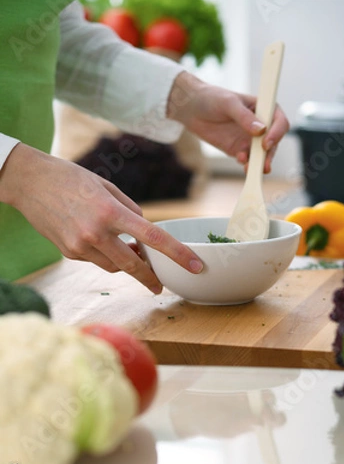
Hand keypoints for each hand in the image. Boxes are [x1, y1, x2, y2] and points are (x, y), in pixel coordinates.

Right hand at [0, 144, 202, 291]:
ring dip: (126, 263)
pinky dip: (104, 255)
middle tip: (160, 285)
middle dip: (149, 277)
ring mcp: (80, 246)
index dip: (178, 254)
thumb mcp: (107, 186)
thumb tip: (143, 233)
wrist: (29, 183)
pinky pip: (96, 261)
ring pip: (114, 266)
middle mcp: (96, 233)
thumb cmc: (71, 178)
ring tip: (129, 251)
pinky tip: (98, 241)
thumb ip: (129, 210)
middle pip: (133, 265)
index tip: (195, 266)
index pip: (152, 237)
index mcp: (110, 212)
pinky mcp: (69, 253)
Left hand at [167, 71, 288, 172]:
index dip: (277, 133)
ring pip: (261, 155)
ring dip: (259, 163)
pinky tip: (240, 160)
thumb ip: (244, 117)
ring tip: (252, 169)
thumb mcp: (228, 103)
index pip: (279, 121)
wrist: (191, 108)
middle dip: (269, 154)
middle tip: (264, 165)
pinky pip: (247, 160)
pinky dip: (246, 163)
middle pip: (273, 142)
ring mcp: (249, 139)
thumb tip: (260, 130)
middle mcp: (260, 125)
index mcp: (263, 108)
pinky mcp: (238, 149)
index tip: (266, 143)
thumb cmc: (211, 98)